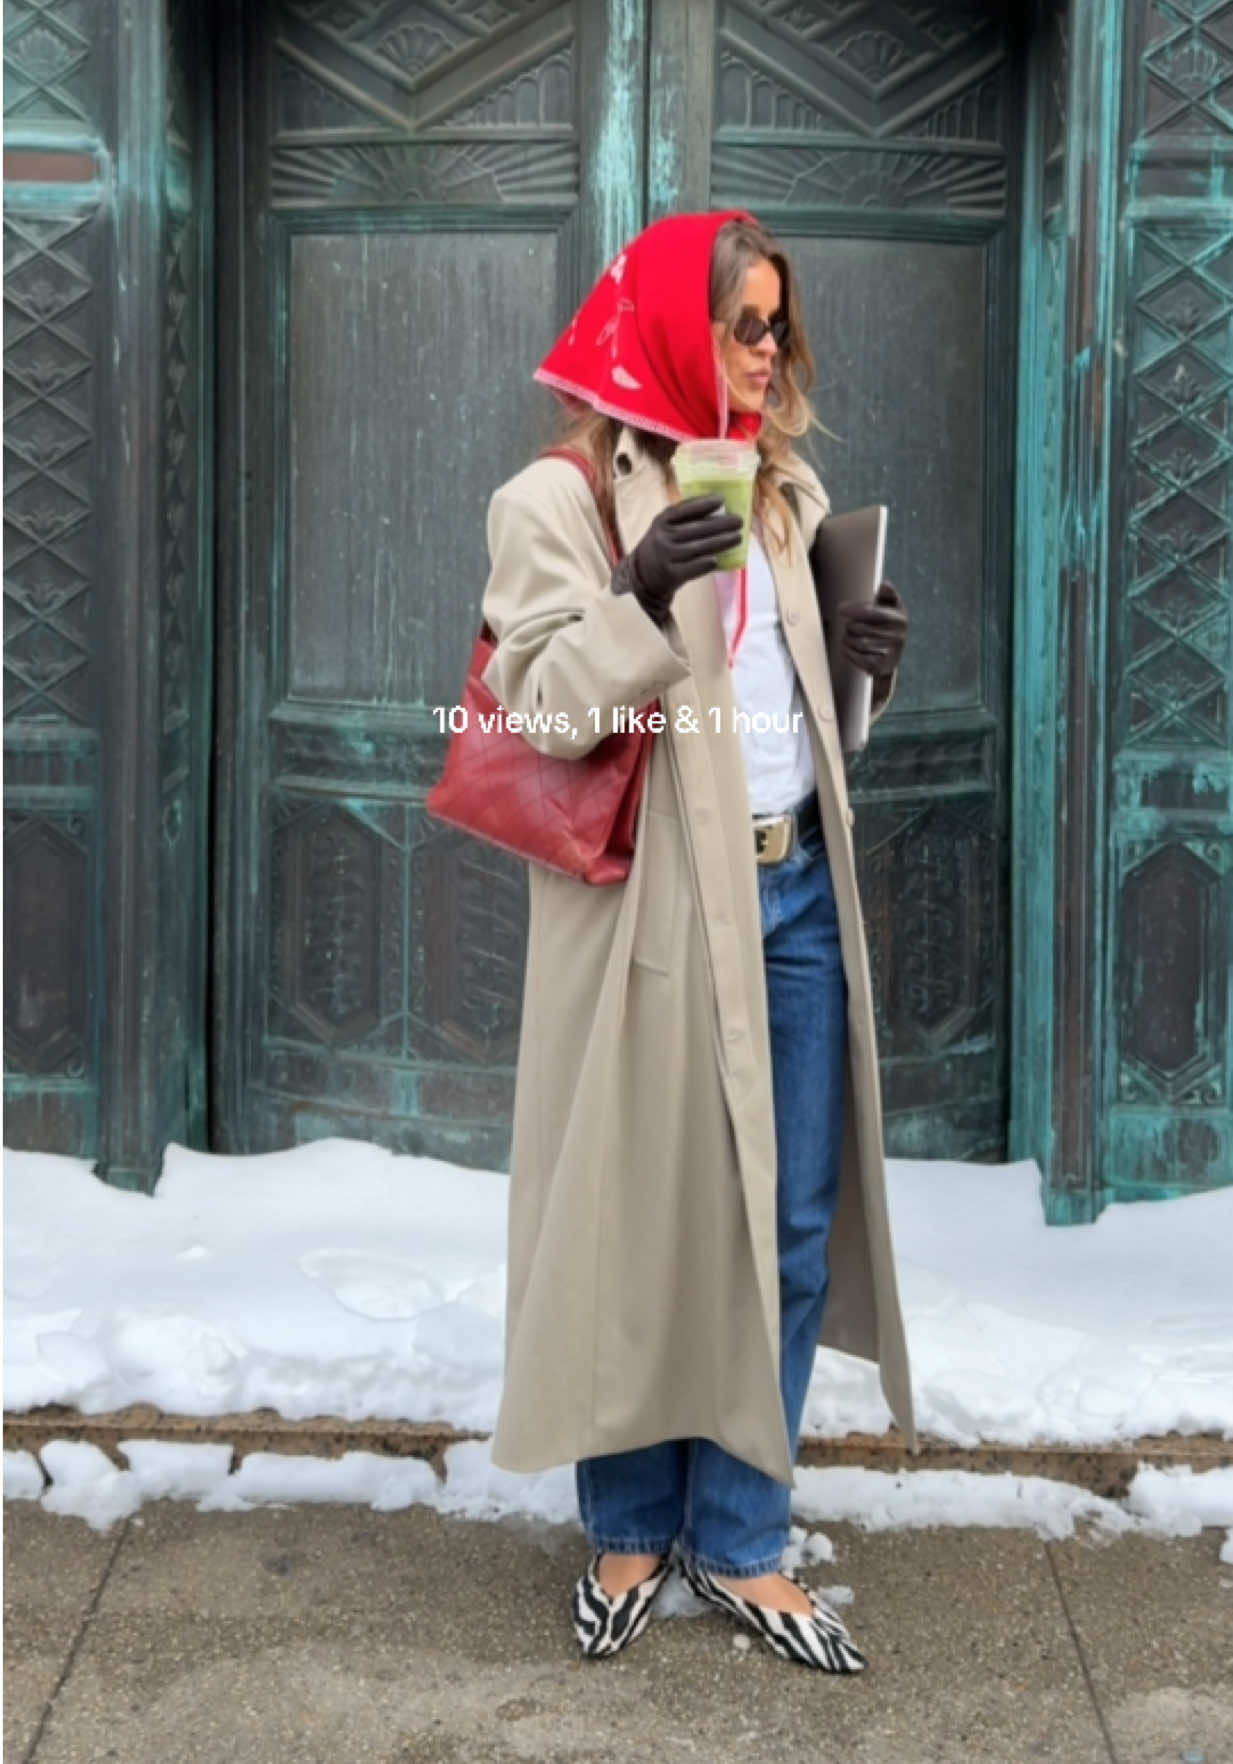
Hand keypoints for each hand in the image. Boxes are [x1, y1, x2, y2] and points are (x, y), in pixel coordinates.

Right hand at [613, 495, 743, 623]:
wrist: (642, 574)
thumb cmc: (663, 545)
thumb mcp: (665, 528)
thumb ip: (684, 520)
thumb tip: (719, 510)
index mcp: (662, 521)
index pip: (683, 510)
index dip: (702, 504)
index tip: (721, 499)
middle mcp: (663, 537)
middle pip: (695, 529)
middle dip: (720, 524)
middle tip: (738, 521)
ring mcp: (666, 556)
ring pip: (698, 548)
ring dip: (720, 542)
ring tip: (738, 538)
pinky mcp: (671, 575)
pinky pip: (693, 568)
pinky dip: (706, 563)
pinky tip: (718, 559)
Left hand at [833, 580, 907, 676]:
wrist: (890, 658)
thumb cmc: (886, 625)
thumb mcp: (891, 607)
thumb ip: (887, 594)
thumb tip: (884, 585)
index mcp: (900, 618)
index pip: (872, 612)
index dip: (854, 609)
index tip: (840, 608)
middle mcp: (897, 636)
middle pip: (859, 628)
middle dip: (850, 625)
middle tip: (850, 626)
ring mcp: (889, 653)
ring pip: (855, 642)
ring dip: (847, 638)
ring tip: (851, 637)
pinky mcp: (879, 667)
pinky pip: (855, 656)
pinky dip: (848, 651)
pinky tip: (850, 648)